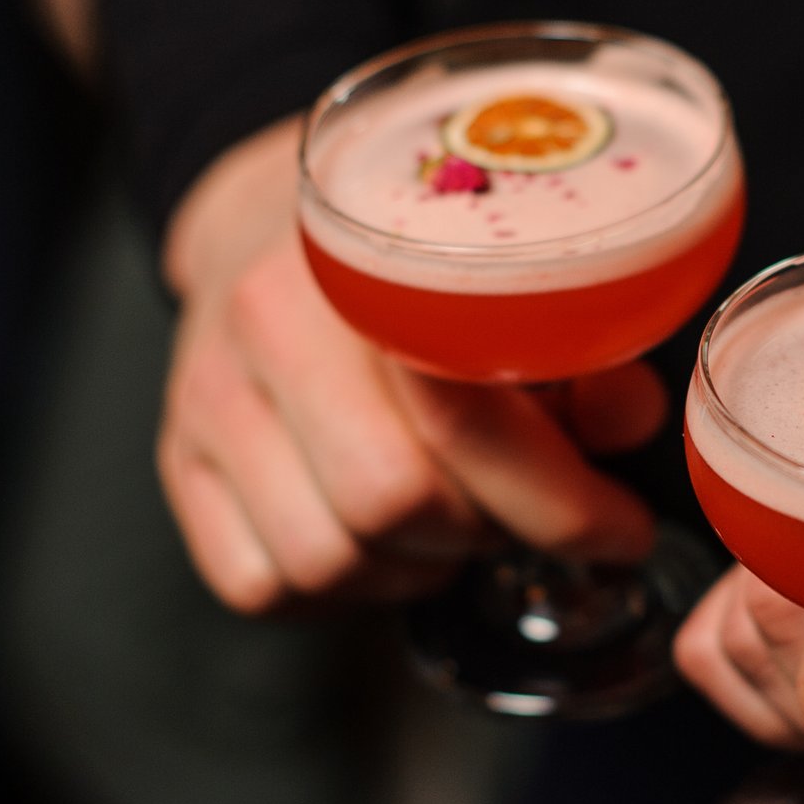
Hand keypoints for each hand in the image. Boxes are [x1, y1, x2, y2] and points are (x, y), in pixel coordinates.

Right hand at [158, 117, 666, 613]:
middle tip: (519, 512)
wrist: (265, 216)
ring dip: (411, 568)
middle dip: (484, 531)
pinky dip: (335, 587)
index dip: (560, 503)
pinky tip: (374, 540)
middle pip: (392, 505)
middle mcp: (268, 322)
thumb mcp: (519, 281)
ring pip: (324, 560)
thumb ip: (585, 353)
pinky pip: (258, 584)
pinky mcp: (177, 459)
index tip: (620, 528)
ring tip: (448, 519)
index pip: (463, 423)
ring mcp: (207, 396)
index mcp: (364, 263)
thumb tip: (626, 422)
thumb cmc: (414, 262)